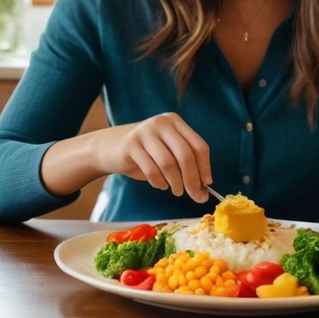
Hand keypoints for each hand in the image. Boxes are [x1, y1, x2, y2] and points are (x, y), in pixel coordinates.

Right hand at [93, 112, 211, 202]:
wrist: (111, 148)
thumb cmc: (146, 153)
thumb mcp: (168, 153)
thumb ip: (186, 167)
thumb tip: (203, 192)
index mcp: (175, 122)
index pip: (198, 145)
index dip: (205, 167)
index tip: (207, 184)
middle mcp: (161, 123)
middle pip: (185, 154)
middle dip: (192, 179)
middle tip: (195, 195)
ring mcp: (145, 132)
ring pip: (168, 163)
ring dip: (176, 183)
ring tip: (176, 191)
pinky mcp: (131, 145)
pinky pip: (151, 170)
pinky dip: (159, 182)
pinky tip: (160, 185)